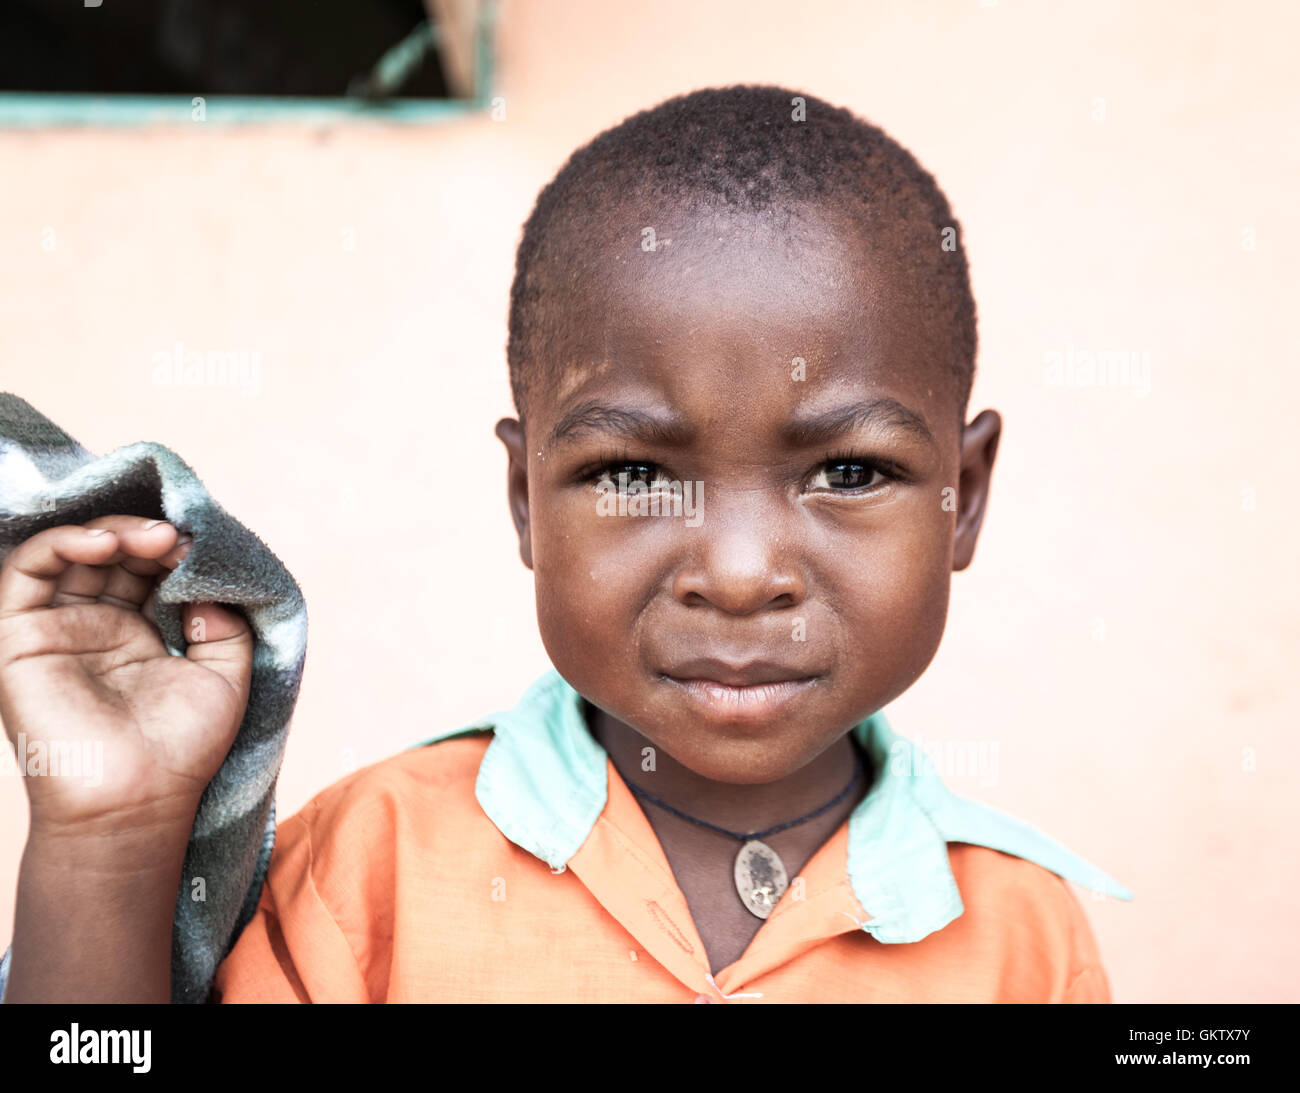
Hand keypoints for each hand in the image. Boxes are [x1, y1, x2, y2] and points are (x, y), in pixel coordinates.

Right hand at [0, 515, 253, 837]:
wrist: (136, 801)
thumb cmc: (182, 749)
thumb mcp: (227, 675)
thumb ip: (227, 624)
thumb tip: (208, 582)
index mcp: (141, 635)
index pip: (150, 569)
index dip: (175, 550)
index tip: (204, 549)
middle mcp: (96, 627)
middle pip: (114, 554)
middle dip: (149, 536)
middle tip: (179, 539)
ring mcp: (58, 629)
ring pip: (71, 552)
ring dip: (111, 531)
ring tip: (152, 539)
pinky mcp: (20, 637)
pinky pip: (25, 571)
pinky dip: (61, 543)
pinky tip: (104, 543)